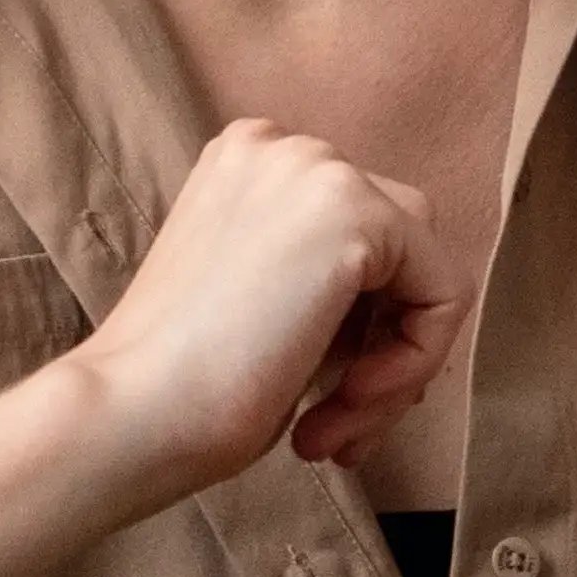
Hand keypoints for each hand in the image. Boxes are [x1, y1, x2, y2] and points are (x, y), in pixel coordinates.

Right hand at [53, 121, 454, 507]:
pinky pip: (444, 293)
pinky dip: (415, 362)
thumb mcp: (259, 306)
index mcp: (247, 162)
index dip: (360, 334)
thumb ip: (326, 288)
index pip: (357, 237)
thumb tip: (410, 319)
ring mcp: (321, 170)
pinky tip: (347, 403)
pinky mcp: (359, 212)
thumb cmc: (177, 386)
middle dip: (385, 348)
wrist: (132, 411)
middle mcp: (284, 146)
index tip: (324, 408)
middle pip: (402, 247)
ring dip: (396, 368)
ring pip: (426, 272)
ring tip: (334, 431)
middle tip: (336, 427)